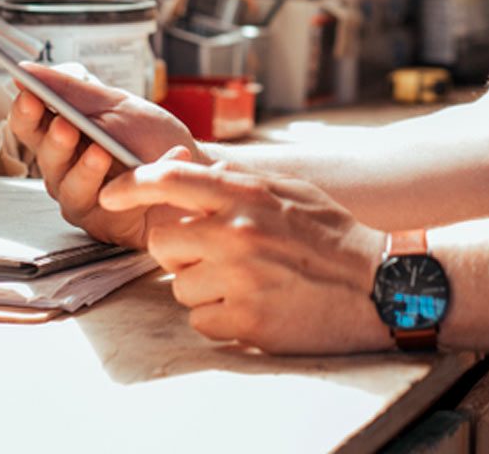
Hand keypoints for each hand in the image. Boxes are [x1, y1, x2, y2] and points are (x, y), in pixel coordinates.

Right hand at [8, 64, 207, 248]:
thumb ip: (72, 91)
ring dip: (86, 170)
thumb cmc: (151, 138)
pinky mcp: (109, 223)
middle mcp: (67, 172)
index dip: (25, 112)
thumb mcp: (115, 105)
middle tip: (65, 126)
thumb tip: (25, 71)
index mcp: (65, 136)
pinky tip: (158, 164)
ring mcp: (86, 200)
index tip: (29, 96)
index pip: (31, 126)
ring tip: (101, 153)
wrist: (195, 168)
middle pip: (46, 159)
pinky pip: (114, 206)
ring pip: (71, 190)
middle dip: (55, 142)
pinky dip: (140, 181)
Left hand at [99, 159, 390, 354]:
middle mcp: (236, 232)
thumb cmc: (331, 234)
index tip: (110, 195)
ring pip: (178, 283)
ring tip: (246, 279)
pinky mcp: (245, 320)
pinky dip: (219, 316)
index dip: (133, 184)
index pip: (171, 179)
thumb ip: (235, 181)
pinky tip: (254, 303)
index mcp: (247, 194)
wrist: (378, 286)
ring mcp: (239, 278)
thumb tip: (180, 168)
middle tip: (211, 250)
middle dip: (176, 247)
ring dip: (201, 285)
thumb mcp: (287, 189)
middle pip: (162, 238)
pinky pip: (200, 320)